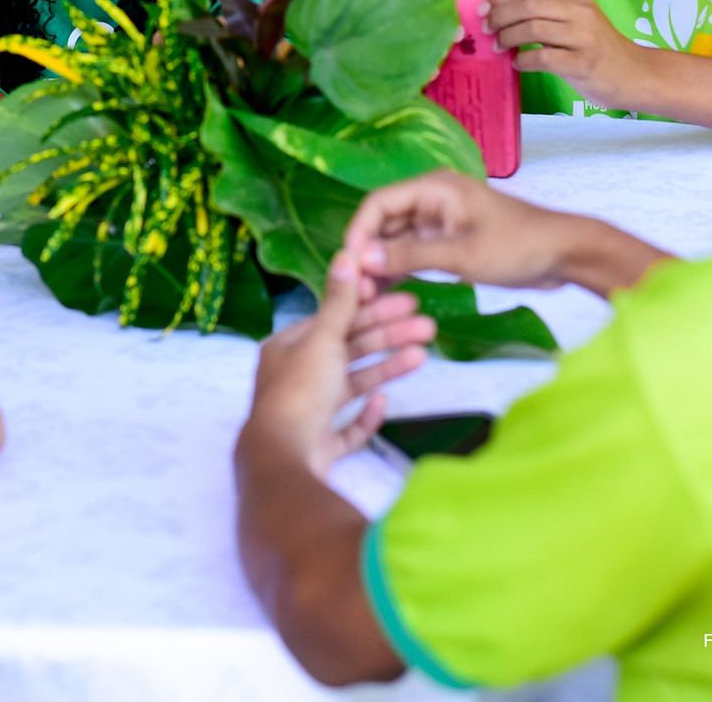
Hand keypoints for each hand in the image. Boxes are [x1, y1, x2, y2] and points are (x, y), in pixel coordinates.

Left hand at [242, 254, 435, 477]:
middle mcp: (294, 378)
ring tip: (423, 356)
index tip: (406, 301)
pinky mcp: (319, 445)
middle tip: (427, 327)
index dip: (372, 309)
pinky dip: (366, 415)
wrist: (284, 457)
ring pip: (352, 386)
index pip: (336, 321)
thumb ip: (340, 301)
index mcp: (288, 348)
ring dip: (385, 369)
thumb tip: (347, 254)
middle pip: (348, 351)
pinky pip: (347, 427)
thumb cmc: (300, 391)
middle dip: (388, 338)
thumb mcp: (323, 339)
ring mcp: (307, 414)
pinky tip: (383, 402)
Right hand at [346, 169, 669, 297]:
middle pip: (383, 222)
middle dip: (366, 253)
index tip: (347, 267)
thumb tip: (363, 259)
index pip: (377, 204)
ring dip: (381, 264)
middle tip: (355, 291)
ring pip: (396, 239)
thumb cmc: (518, 247)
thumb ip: (411, 255)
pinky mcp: (449, 239)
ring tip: (367, 298)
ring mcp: (440, 219)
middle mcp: (431, 198)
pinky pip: (414, 251)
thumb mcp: (461, 254)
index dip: (357, 233)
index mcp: (434, 188)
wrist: (564, 255)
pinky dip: (401, 269)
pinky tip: (388, 293)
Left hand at [483, 0, 648, 111]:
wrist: (635, 74)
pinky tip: (518, 64)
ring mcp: (584, 37)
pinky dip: (524, 61)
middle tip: (486, 30)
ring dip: (508, 38)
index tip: (482, 11)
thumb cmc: (596, 46)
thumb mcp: (568, 16)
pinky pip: (544, 58)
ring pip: (533, 29)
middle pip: (528, 5)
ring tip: (499, 47)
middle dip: (500, 17)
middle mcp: (581, 11)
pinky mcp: (584, 64)